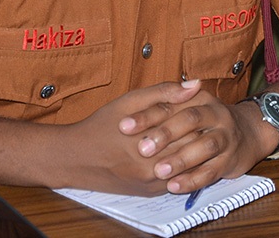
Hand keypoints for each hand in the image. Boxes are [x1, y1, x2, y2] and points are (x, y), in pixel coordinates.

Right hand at [55, 81, 203, 194]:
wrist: (75, 160)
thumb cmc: (101, 126)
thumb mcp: (129, 102)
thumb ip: (164, 92)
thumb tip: (196, 83)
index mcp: (147, 142)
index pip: (190, 127)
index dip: (198, 113)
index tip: (201, 104)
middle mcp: (150, 168)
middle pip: (192, 147)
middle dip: (199, 131)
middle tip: (203, 118)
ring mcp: (152, 184)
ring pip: (190, 166)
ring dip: (195, 150)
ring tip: (195, 133)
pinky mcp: (151, 193)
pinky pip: (180, 179)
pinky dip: (186, 165)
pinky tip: (183, 150)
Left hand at [118, 81, 273, 193]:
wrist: (248, 133)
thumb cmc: (207, 119)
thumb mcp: (188, 103)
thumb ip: (170, 94)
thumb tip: (166, 88)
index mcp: (199, 98)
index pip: (171, 103)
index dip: (146, 115)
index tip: (123, 126)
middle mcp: (215, 114)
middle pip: (190, 120)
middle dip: (165, 134)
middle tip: (142, 149)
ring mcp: (225, 137)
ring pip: (205, 146)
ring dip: (181, 158)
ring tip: (159, 170)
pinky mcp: (230, 160)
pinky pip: (212, 171)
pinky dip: (193, 179)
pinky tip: (174, 186)